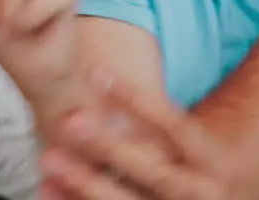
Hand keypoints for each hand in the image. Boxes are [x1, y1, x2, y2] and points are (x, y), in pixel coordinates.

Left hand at [40, 74, 239, 199]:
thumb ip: (157, 117)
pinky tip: (47, 189)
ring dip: (86, 183)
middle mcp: (198, 191)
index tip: (96, 72)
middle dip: (112, 147)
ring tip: (49, 158)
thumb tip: (108, 70)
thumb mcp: (192, 139)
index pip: (176, 126)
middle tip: (71, 120)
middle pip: (155, 172)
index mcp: (211, 160)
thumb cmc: (192, 160)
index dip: (137, 99)